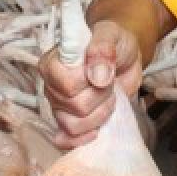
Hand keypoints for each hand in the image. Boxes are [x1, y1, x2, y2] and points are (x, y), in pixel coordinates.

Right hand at [41, 19, 142, 147]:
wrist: (125, 58)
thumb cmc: (114, 43)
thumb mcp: (112, 36)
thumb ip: (103, 50)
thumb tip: (97, 76)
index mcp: (53, 61)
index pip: (66, 84)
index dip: (89, 82)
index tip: (103, 70)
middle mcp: (51, 85)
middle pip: (75, 106)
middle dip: (101, 96)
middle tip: (109, 82)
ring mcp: (59, 105)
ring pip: (74, 125)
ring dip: (99, 114)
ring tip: (107, 97)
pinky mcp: (69, 121)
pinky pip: (68, 139)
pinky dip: (84, 137)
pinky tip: (97, 128)